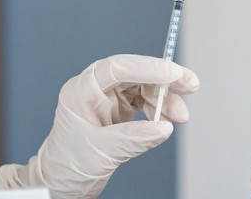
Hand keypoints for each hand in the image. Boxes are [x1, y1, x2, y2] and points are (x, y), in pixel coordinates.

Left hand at [0, 54, 199, 198]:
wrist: (60, 182)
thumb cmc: (67, 165)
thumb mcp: (100, 152)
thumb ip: (132, 138)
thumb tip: (163, 127)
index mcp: (82, 90)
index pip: (117, 68)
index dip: (147, 67)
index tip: (173, 74)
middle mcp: (95, 89)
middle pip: (135, 74)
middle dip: (164, 80)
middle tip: (190, 85)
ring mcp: (107, 99)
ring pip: (143, 87)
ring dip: (165, 99)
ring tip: (180, 115)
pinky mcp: (117, 111)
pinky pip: (144, 103)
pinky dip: (159, 110)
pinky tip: (168, 120)